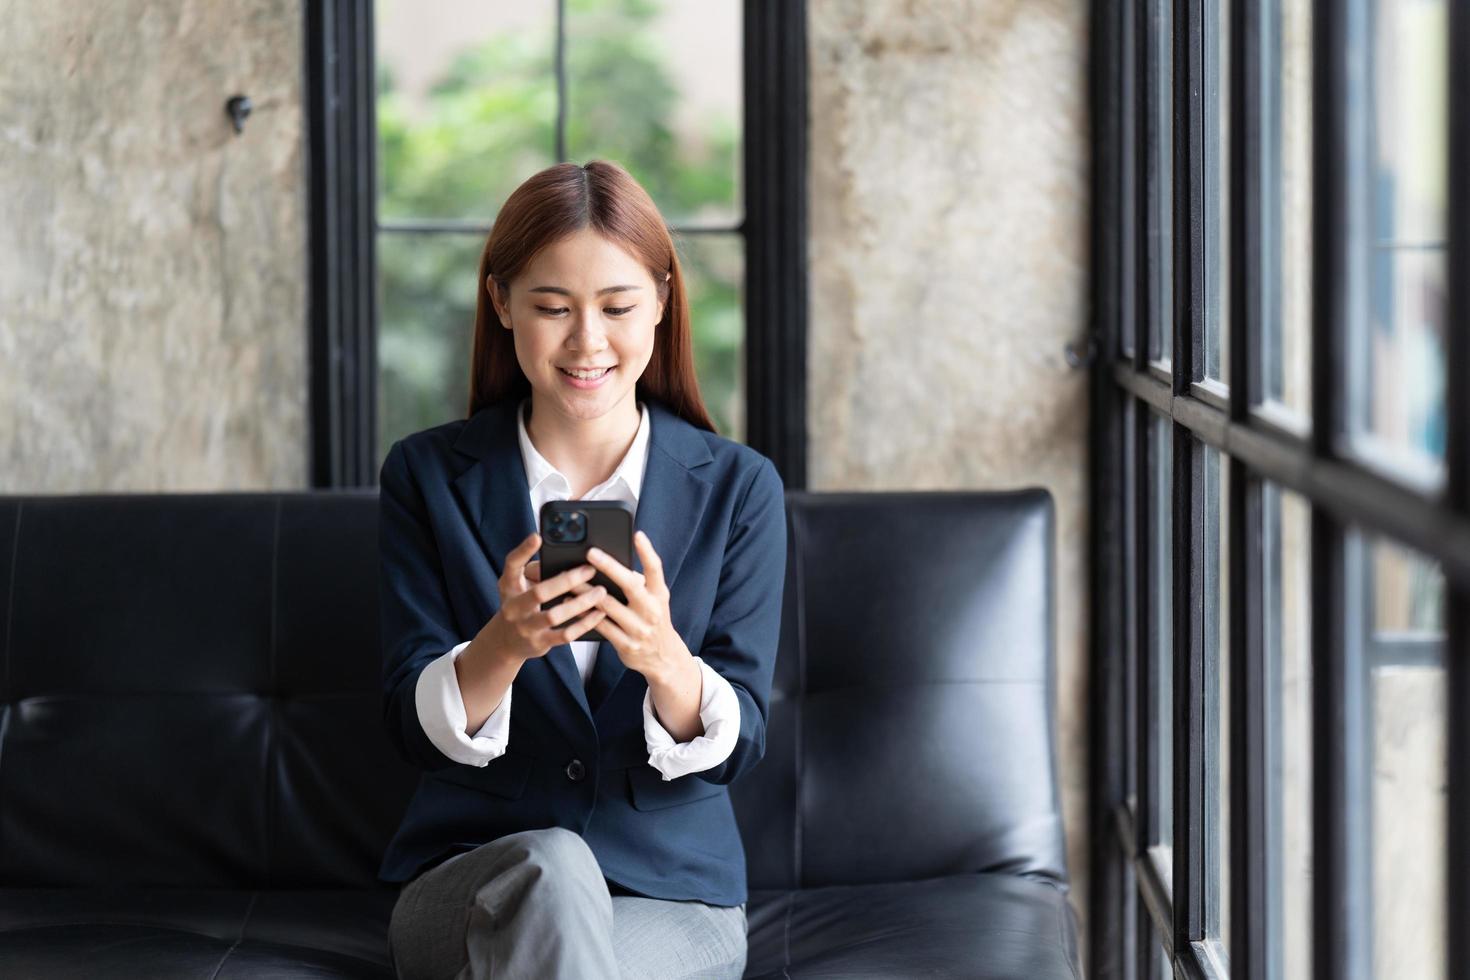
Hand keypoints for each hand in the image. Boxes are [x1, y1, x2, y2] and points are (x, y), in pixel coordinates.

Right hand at [484, 532, 607, 662]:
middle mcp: (514, 607)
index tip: (538, 536)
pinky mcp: (540, 643)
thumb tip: (565, 558)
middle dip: (567, 581)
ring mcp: (526, 627)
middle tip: (590, 569)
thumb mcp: (518, 586)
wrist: (505, 642)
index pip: (512, 565)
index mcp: (509, 586)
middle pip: (540, 592)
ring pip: (554, 616)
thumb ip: (536, 571)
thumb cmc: (519, 605)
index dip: (523, 550)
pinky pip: (565, 635)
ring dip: (580, 604)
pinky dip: (584, 624)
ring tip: (600, 592)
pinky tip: (599, 613)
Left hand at [583, 529, 690, 682]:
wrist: (662, 657)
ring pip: (608, 605)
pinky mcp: (626, 644)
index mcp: (660, 595)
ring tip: (569, 577)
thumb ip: (640, 583)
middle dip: (609, 567)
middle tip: (590, 552)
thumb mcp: (655, 600)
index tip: (637, 534)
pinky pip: (601, 626)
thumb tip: (614, 563)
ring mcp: (639, 628)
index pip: (656, 569)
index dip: (647, 551)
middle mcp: (651, 610)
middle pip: (630, 584)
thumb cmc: (652, 619)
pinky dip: (583, 613)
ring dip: (586, 591)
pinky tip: (570, 603)